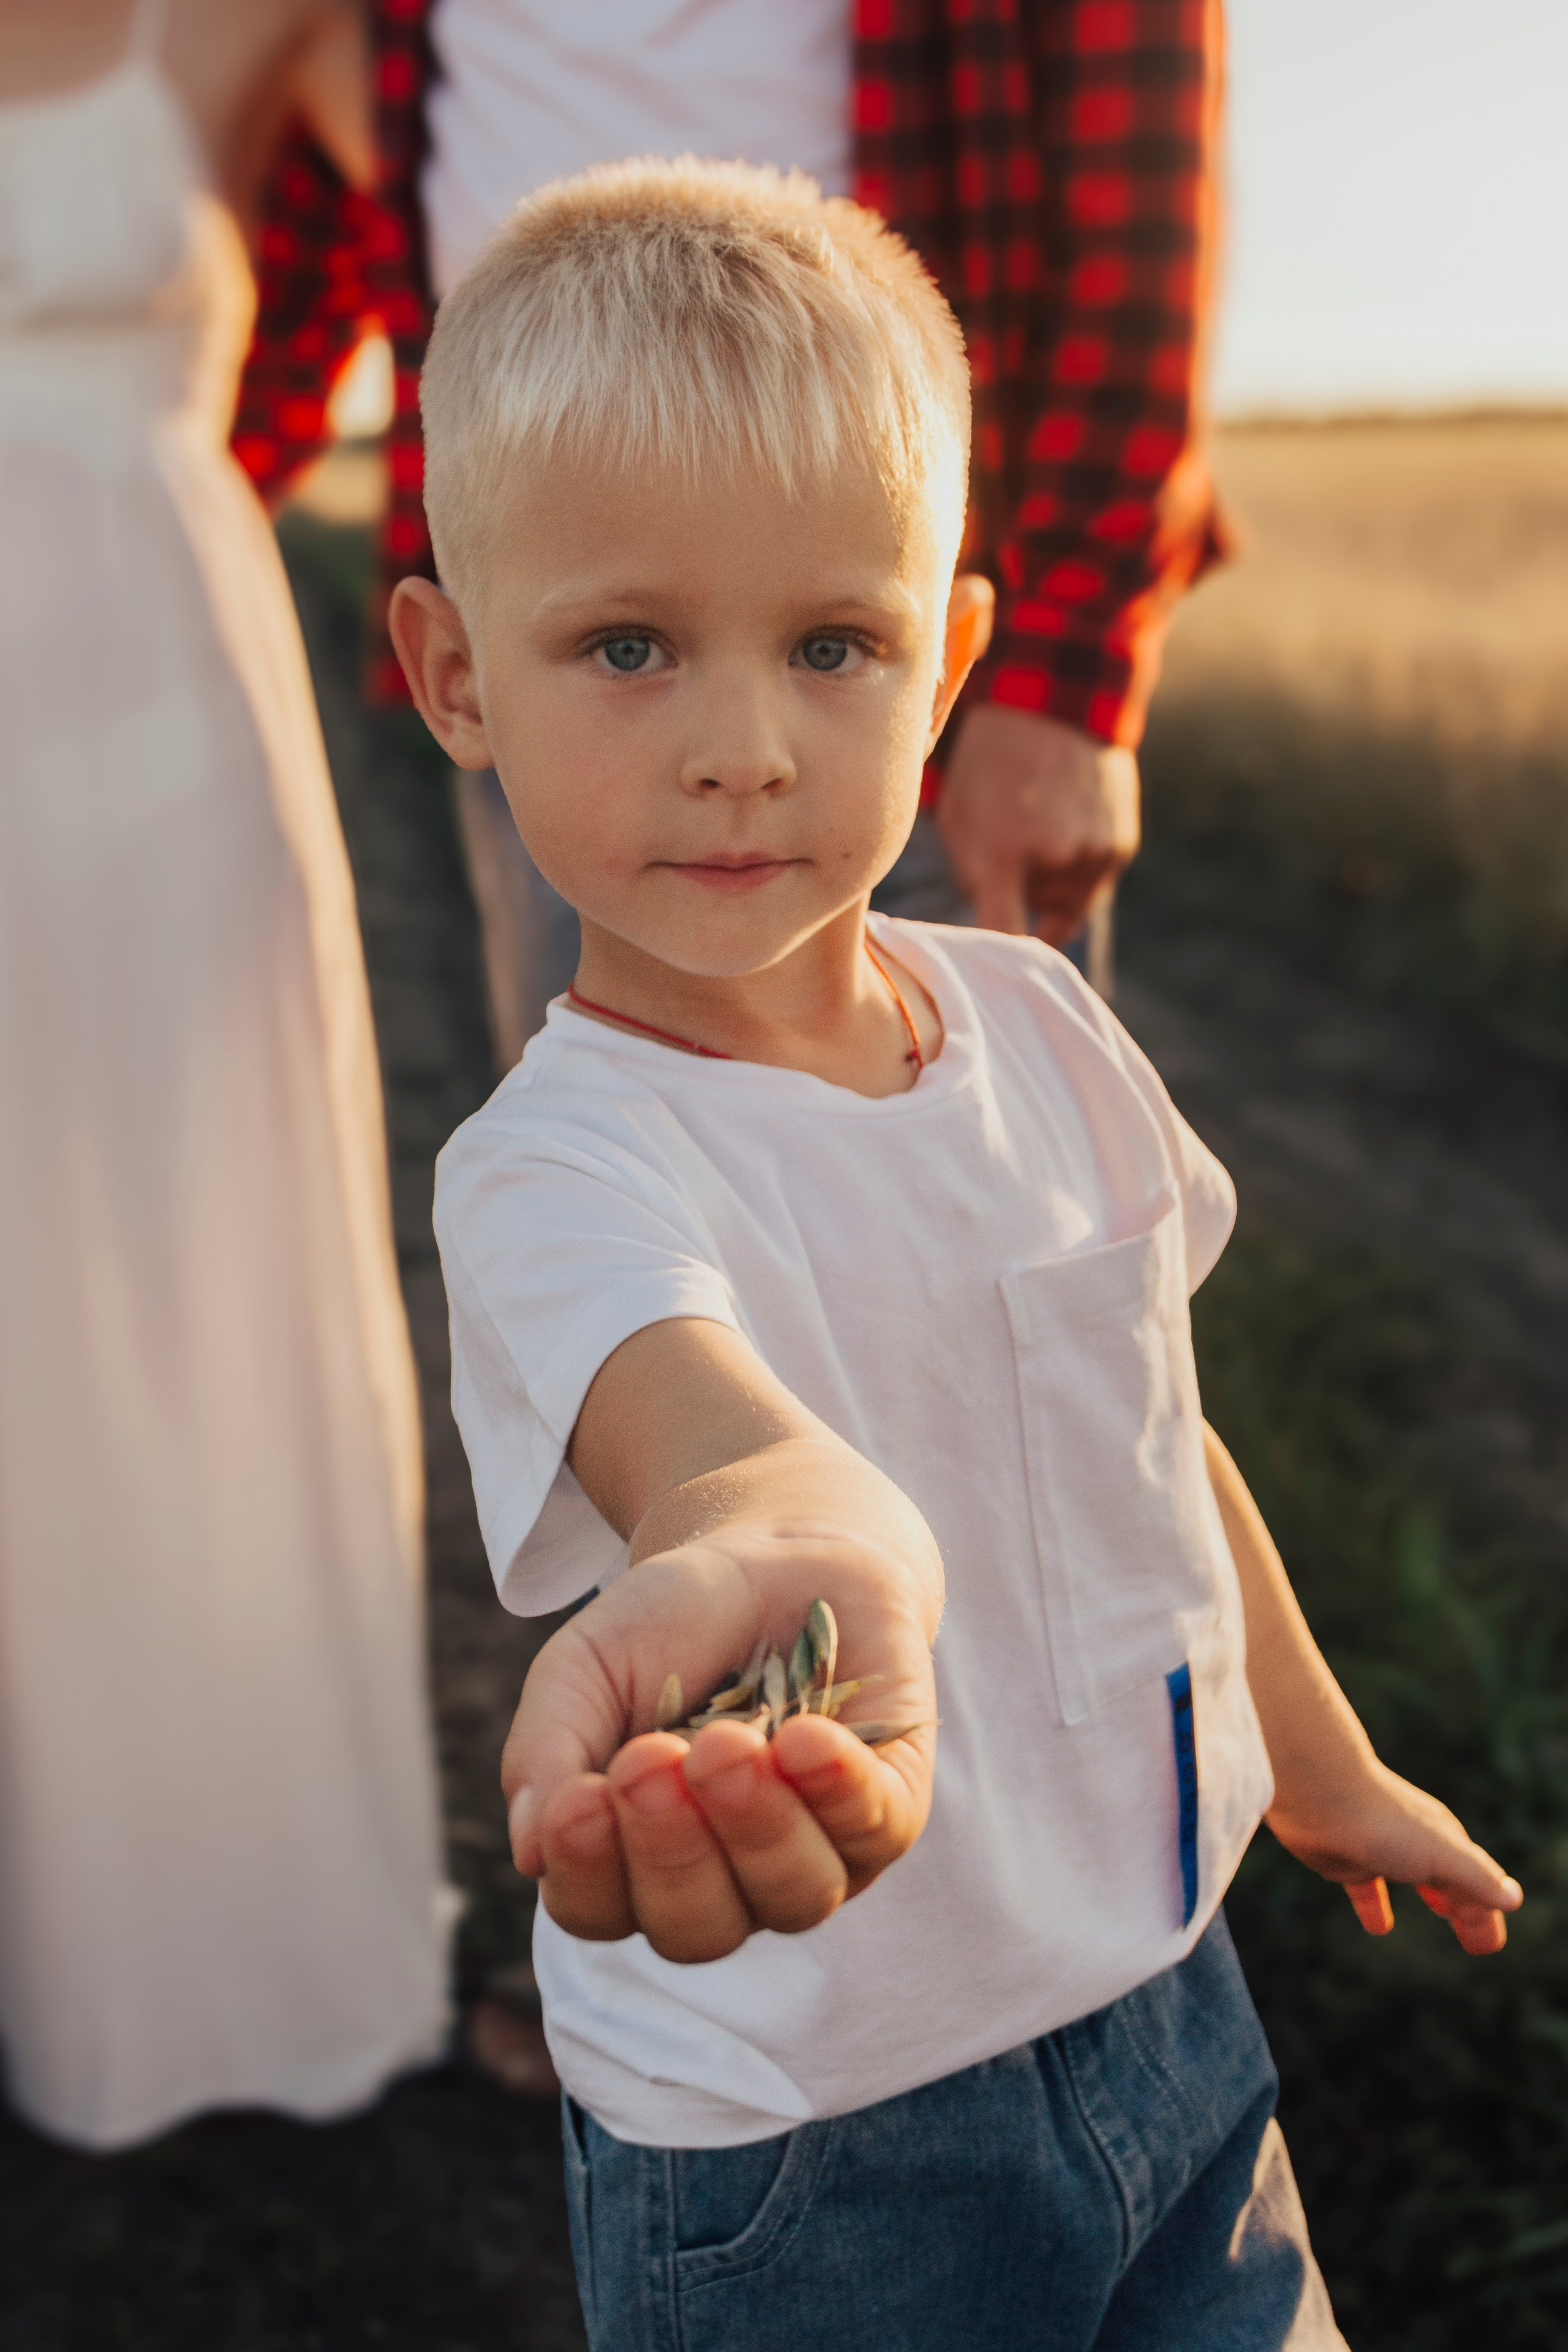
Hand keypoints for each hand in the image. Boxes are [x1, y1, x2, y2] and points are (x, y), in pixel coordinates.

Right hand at [500, 1528, 937, 1963]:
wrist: (777, 1556)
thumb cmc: (668, 1627)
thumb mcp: (585, 1667)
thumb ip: (547, 1751)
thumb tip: (531, 1852)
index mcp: (636, 1859)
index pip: (602, 1912)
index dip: (590, 1871)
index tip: (584, 1795)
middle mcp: (727, 1881)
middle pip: (698, 1928)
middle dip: (672, 1849)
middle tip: (654, 1757)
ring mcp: (816, 1854)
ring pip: (794, 1897)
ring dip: (756, 1827)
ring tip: (729, 1743)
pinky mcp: (888, 1808)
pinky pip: (875, 1832)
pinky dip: (839, 1793)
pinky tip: (804, 1739)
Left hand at [936, 707, 1139, 943]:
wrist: (1048, 704)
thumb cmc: (987, 766)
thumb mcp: (957, 819)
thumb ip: (974, 879)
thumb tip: (993, 930)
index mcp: (1002, 856)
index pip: (1004, 938)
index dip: (1001, 961)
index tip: (998, 974)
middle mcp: (1056, 861)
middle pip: (1038, 919)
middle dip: (1025, 897)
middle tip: (1013, 848)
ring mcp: (1095, 854)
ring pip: (1070, 902)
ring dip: (1055, 883)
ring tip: (1041, 830)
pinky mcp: (1121, 845)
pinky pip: (1095, 880)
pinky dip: (1080, 863)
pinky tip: (1066, 822)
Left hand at [1268, 1761, 1521, 1955]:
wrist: (1318, 1794)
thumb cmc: (1385, 1822)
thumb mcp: (1441, 1854)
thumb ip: (1477, 1876)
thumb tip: (1514, 1899)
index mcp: (1445, 1842)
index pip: (1476, 1885)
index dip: (1486, 1916)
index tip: (1489, 1946)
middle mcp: (1417, 1843)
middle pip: (1451, 1883)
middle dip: (1467, 1909)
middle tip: (1476, 1942)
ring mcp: (1382, 1850)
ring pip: (1416, 1880)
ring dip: (1434, 1899)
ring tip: (1445, 1917)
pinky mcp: (1347, 1860)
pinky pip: (1368, 1889)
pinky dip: (1376, 1906)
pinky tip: (1378, 1927)